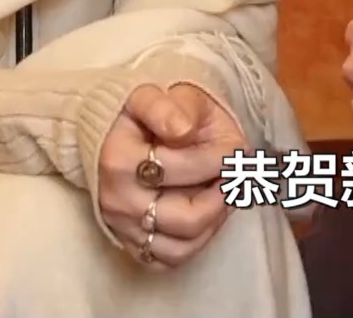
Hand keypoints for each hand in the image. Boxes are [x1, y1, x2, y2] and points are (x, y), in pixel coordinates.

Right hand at [97, 83, 247, 270]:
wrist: (111, 133)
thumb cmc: (140, 115)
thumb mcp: (151, 95)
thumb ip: (167, 107)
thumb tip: (183, 130)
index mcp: (119, 159)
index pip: (184, 169)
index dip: (222, 158)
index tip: (236, 146)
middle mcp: (118, 200)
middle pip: (189, 216)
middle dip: (225, 194)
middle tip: (240, 173)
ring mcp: (124, 226)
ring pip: (184, 244)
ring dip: (216, 219)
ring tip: (224, 191)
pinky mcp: (131, 243)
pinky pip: (172, 258)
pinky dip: (198, 241)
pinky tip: (207, 212)